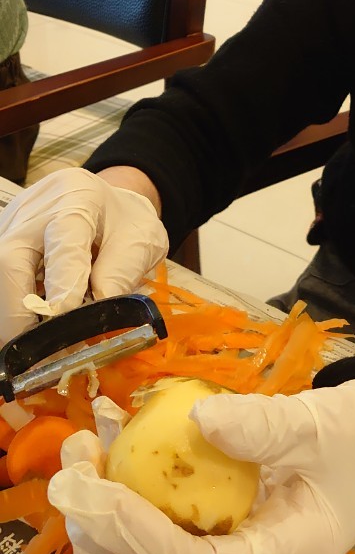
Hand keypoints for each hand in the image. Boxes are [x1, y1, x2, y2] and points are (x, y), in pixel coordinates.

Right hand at [0, 168, 167, 339]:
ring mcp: (10, 226)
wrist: (106, 205)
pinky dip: (13, 310)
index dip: (62, 282)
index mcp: (77, 197)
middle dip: (18, 312)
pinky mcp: (1, 243)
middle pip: (9, 259)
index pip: (64, 240)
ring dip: (13, 316)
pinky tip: (29, 334)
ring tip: (34, 353)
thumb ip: (122, 273)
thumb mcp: (142, 241)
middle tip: (36, 355)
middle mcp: (34, 210)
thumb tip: (96, 317)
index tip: (66, 316)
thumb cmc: (124, 223)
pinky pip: (2, 281)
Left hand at [48, 377, 354, 553]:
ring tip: (80, 449)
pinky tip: (109, 433)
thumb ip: (267, 425)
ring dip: (102, 525)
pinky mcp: (214, 534)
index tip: (101, 492)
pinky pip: (158, 531)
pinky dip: (123, 491)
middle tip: (74, 486)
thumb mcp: (327, 422)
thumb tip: (199, 418)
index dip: (144, 542)